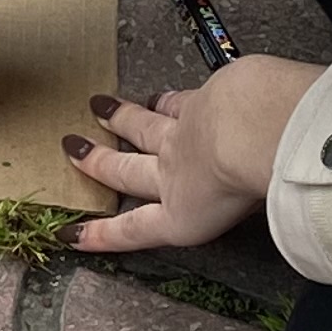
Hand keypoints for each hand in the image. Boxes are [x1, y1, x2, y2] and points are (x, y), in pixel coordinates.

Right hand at [64, 59, 322, 251]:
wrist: (255, 127)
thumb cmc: (254, 180)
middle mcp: (173, 172)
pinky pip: (178, 100)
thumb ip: (246, 199)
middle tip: (72, 147)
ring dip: (121, 117)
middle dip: (97, 162)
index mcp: (181, 213)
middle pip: (126, 169)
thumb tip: (259, 190)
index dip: (102, 235)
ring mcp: (182, 132)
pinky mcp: (202, 100)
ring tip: (101, 107)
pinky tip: (162, 94)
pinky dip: (168, 100)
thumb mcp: (250, 213)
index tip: (72, 236)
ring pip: (143, 125)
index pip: (134, 229)